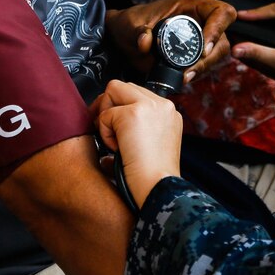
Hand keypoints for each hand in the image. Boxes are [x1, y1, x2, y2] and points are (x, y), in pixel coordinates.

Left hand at [93, 80, 182, 208]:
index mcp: (169, 113)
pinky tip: (118, 149)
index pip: (137, 94)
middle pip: (123, 86)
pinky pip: (105, 114)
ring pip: (113, 91)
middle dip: (109, 107)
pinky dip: (105, 133)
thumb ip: (140, 127)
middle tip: (108, 132)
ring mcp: (150, 106)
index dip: (121, 108)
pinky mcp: (133, 114)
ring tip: (118, 143)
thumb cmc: (154, 177)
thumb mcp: (154, 145)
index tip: (116, 128)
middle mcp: (163, 105)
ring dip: (107, 118)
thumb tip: (113, 120)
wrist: (159, 188)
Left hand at [106, 0, 234, 76]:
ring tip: (184, 78)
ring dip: (204, 68)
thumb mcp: (131, 24)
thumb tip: (145, 42)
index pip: (221, 12)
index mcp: (192, 5)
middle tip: (188, 72)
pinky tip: (182, 79)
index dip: (218, 29)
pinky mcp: (196, 54)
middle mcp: (201, 20)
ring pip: (218, 54)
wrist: (123, 37)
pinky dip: (198, 73)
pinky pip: (207, 65)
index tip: (203, 49)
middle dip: (210, 58)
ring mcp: (201, 37)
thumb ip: (138, 31)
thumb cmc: (130, 23)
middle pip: (223, 39)